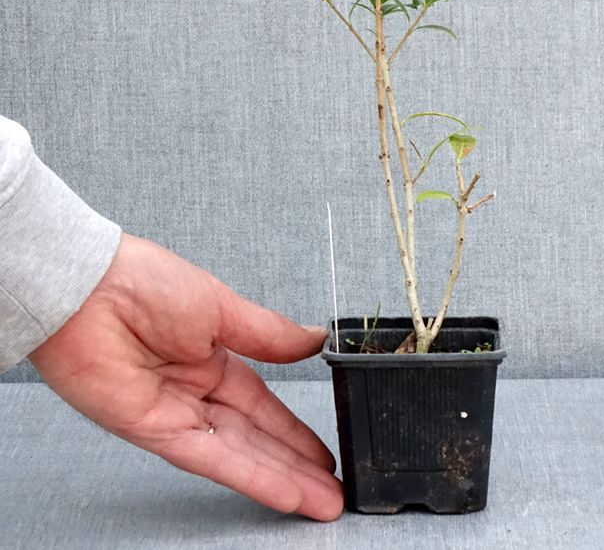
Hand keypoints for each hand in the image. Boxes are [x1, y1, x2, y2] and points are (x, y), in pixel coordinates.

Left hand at [29, 232, 343, 520]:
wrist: (89, 289)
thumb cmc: (144, 282)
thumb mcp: (224, 305)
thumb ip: (270, 334)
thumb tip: (315, 337)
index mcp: (211, 356)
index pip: (262, 404)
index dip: (294, 429)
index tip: (324, 449)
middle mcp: (194, 390)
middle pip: (256, 436)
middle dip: (296, 464)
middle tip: (334, 489)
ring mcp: (175, 414)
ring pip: (239, 454)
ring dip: (282, 479)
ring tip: (321, 501)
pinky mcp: (154, 431)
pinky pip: (211, 458)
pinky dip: (249, 476)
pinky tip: (283, 491)